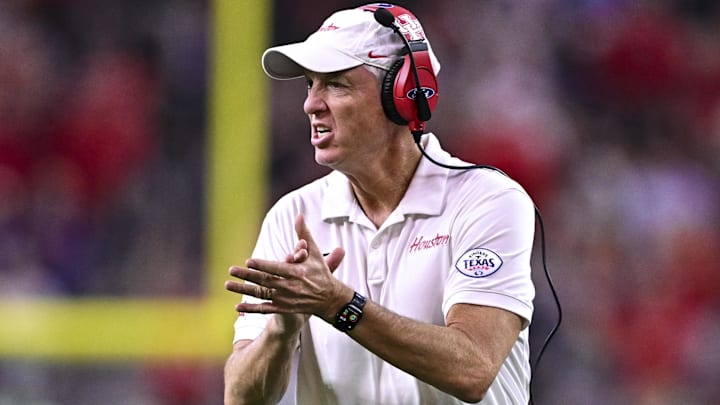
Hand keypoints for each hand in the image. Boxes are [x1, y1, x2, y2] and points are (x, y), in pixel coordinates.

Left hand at [225, 214, 348, 323]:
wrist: (330, 299)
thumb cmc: (320, 273)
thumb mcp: (315, 252)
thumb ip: (304, 233)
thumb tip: (299, 215)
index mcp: (297, 272)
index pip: (276, 268)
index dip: (262, 265)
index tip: (248, 262)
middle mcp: (290, 287)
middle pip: (265, 280)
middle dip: (247, 275)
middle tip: (232, 270)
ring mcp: (286, 299)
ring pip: (261, 294)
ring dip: (243, 290)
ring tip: (228, 284)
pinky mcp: (284, 308)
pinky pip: (264, 309)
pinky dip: (251, 308)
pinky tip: (237, 306)